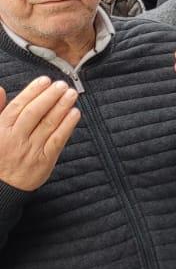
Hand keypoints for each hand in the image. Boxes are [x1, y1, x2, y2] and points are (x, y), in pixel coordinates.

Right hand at [0, 77, 78, 191]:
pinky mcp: (44, 161)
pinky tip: (75, 113)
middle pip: (35, 112)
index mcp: (0, 130)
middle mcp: (15, 139)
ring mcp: (30, 150)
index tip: (45, 80)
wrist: (1, 188)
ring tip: (72, 94)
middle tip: (62, 84)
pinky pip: (58, 140)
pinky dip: (67, 126)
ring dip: (62, 107)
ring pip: (48, 124)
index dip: (33, 91)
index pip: (18, 106)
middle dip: (50, 96)